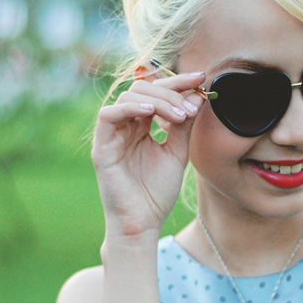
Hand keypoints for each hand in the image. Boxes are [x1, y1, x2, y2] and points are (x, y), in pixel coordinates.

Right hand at [91, 70, 205, 236]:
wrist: (143, 223)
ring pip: (127, 97)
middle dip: (170, 89)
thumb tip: (198, 96)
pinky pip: (108, 116)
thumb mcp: (177, 152)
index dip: (178, 82)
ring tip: (180, 115)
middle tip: (192, 101)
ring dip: (158, 100)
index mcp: (140, 126)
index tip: (201, 78)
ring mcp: (111, 136)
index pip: (156, 92)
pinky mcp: (101, 148)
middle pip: (142, 88)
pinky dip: (129, 108)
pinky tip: (151, 112)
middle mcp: (124, 126)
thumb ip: (184, 125)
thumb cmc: (157, 192)